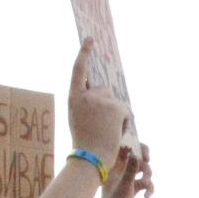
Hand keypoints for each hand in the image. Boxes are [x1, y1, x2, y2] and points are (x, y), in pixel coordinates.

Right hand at [68, 40, 132, 163]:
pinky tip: (115, 132)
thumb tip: (105, 94)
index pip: (78, 70)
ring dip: (116, 115)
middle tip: (102, 125)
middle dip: (107, 104)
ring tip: (106, 131)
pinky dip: (123, 122)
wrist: (91, 157)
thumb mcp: (79, 118)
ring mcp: (101, 100)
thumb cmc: (85, 143)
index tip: (90, 39)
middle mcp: (86, 95)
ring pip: (115, 101)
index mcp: (73, 97)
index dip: (84, 53)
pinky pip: (125, 111)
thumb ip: (88, 104)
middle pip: (104, 90)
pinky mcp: (115, 107)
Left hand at [95, 145, 150, 197]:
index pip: (120, 146)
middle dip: (143, 157)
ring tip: (148, 184)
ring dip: (148, 175)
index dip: (132, 142)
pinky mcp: (132, 190)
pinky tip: (148, 197)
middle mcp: (117, 171)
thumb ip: (130, 170)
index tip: (140, 149)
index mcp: (111, 167)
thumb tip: (136, 154)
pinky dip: (149, 187)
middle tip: (148, 159)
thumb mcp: (124, 188)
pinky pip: (144, 182)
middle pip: (133, 154)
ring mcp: (125, 180)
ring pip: (141, 169)